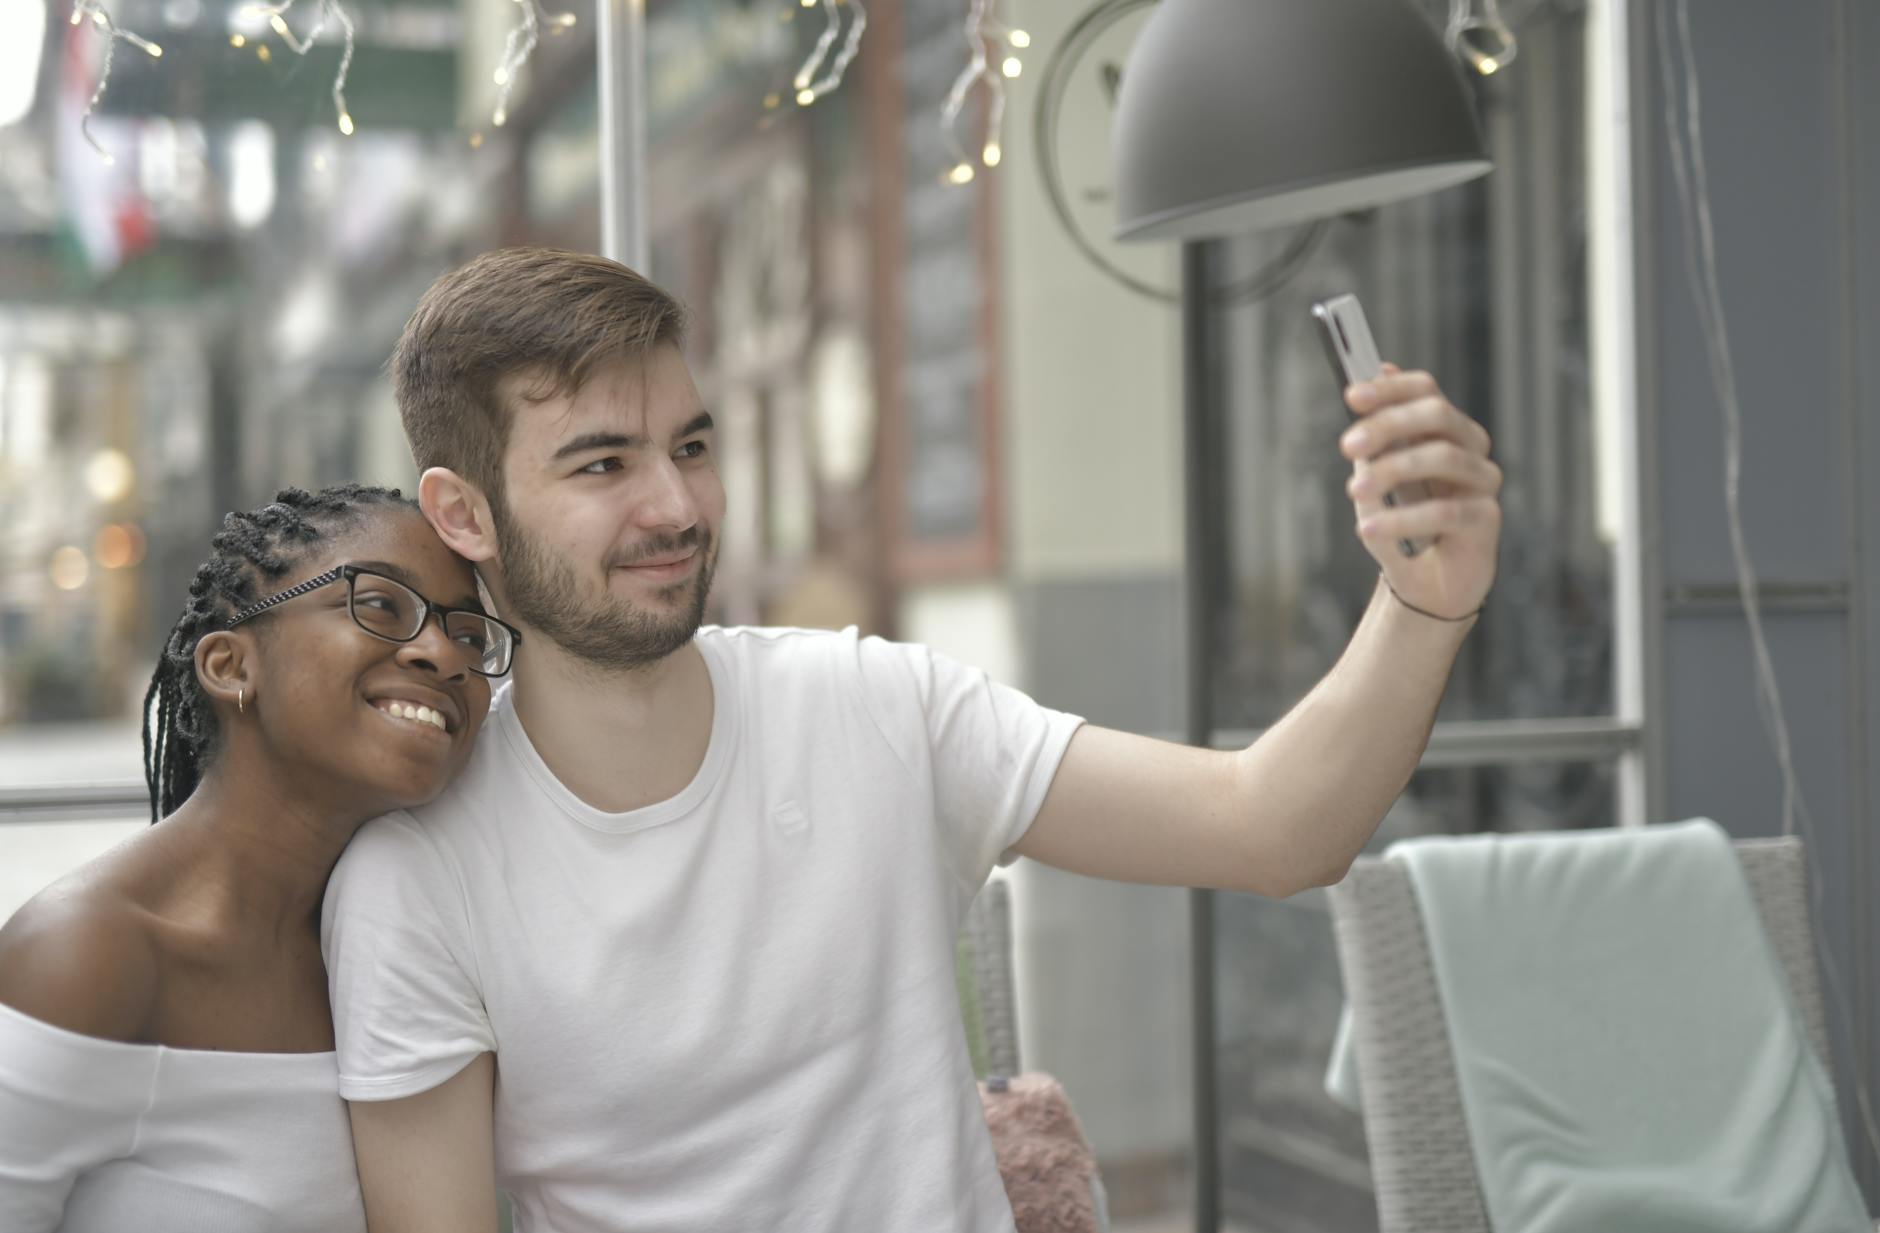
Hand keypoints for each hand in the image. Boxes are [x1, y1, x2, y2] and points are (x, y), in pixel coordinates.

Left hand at [1340, 365, 1500, 620]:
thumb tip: (1376, 373)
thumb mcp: (1375, 478)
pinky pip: (1446, 511)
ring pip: (1443, 457)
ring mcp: (1483, 481)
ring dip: (1391, 471)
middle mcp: (1470, 447)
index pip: (1426, 390)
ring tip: (1355, 492)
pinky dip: (1402, 519)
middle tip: (1348, 446)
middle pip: (1438, 414)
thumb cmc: (1400, 524)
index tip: (1351, 396)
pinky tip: (1368, 529)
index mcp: (1443, 430)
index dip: (1391, 388)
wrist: (1424, 584)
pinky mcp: (1487, 518)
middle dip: (1388, 425)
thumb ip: (1374, 437)